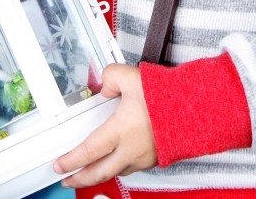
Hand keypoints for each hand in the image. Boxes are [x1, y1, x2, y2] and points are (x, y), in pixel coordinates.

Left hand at [54, 64, 157, 187]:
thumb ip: (111, 77)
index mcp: (119, 132)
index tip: (60, 165)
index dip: (70, 160)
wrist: (195, 107)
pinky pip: (134, 167)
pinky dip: (122, 166)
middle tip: (69, 179)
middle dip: (80, 178)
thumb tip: (104, 83)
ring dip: (102, 173)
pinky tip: (122, 158)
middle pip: (99, 172)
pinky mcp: (158, 157)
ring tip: (94, 170)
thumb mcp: (131, 77)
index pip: (87, 152)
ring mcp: (144, 157)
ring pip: (117, 172)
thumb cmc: (167, 96)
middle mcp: (130, 150)